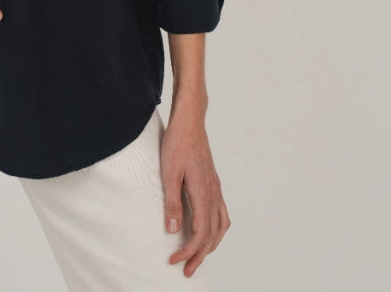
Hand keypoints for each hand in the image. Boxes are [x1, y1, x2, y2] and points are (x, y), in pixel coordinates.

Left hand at [159, 114, 229, 276]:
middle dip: (200, 255)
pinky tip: (208, 230)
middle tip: (186, 270)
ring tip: (197, 255)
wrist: (189, 121)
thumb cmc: (177, 142)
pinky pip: (222, 213)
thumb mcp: (169, 172)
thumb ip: (172, 202)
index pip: (201, 233)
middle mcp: (213, 193)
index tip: (174, 260)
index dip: (189, 251)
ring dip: (210, 244)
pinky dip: (217, 229)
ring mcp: (216, 188)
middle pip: (212, 235)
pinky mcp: (213, 182)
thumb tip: (173, 230)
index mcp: (203, 193)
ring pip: (220, 226)